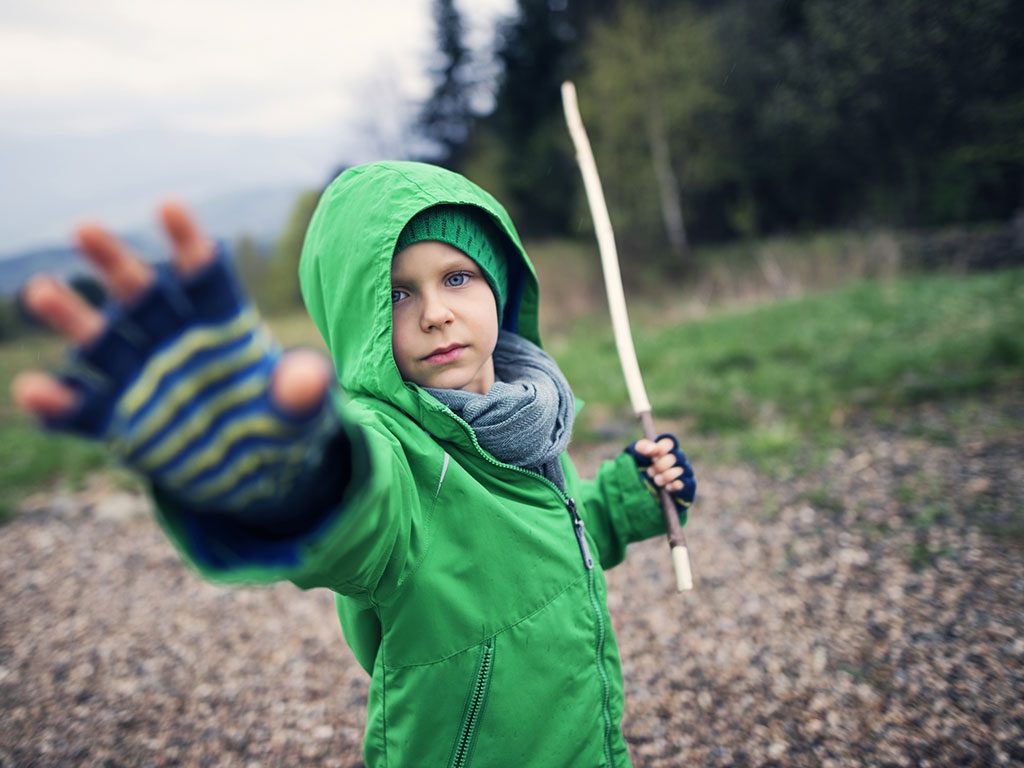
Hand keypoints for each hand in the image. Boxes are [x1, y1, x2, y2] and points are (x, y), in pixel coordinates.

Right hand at [12, 203, 329, 420]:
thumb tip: (311, 380)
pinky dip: (58, 404)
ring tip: (41, 290)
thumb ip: (303, 392)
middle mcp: (175, 341)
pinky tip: (34, 391)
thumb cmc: (280, 423)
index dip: (190, 245)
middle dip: (116, 263)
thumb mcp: (301, 412)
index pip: (207, 278)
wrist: (257, 470)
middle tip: (85, 228)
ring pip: (102, 342)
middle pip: (144, 294)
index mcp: (223, 326)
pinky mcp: (122, 422)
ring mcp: (143, 378)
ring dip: (72, 316)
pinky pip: (83, 411)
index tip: (168, 205)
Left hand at [625, 434, 695, 512]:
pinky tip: (667, 487)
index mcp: (668, 448)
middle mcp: (679, 458)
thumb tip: (653, 449)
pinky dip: (675, 486)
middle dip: (659, 466)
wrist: (645, 489)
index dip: (661, 449)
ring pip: (679, 471)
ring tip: (657, 480)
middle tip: (650, 471)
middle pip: (673, 457)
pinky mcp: (688, 485)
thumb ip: (643, 447)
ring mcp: (685, 471)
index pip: (669, 443)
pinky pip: (685, 484)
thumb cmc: (643, 466)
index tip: (653, 457)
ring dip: (665, 476)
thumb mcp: (638, 454)